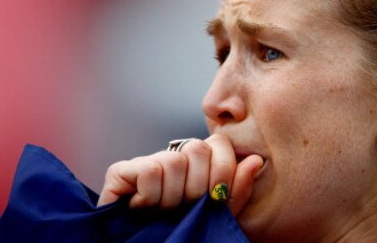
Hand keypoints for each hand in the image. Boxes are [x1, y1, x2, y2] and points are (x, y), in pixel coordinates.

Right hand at [96, 134, 263, 215]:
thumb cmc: (187, 235)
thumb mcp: (220, 217)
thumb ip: (238, 191)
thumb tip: (256, 161)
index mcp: (199, 164)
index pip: (220, 144)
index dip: (221, 173)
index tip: (213, 200)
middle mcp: (173, 157)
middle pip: (198, 148)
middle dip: (197, 187)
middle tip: (186, 208)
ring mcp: (147, 161)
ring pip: (173, 161)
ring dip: (172, 196)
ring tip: (163, 212)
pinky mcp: (120, 171)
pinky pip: (148, 170)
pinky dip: (151, 195)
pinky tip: (143, 207)